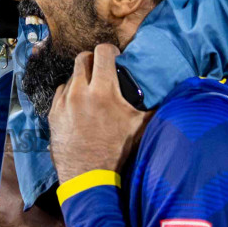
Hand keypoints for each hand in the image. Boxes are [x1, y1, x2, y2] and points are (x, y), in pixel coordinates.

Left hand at [48, 44, 149, 185]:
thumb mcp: (140, 127)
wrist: (89, 176)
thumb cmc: (116, 151)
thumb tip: (174, 97)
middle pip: (83, 58)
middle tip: (102, 70)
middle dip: (93, 60)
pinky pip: (61, 93)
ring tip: (91, 91)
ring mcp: (63, 102)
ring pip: (71, 76)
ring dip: (81, 79)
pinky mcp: (53, 112)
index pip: (102, 52)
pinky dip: (70, 94)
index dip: (110, 50)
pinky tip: (79, 105)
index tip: (115, 57)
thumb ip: (155, 107)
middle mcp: (80, 91)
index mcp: (103, 90)